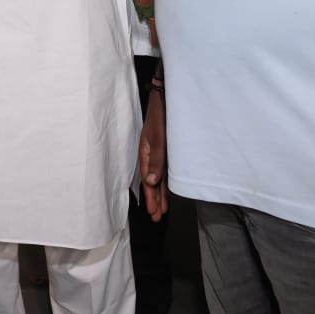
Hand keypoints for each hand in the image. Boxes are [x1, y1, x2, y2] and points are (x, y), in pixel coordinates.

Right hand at [138, 88, 168, 220]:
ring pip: (160, 177)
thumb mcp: (159, 139)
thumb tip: (152, 182)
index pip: (148, 180)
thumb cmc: (160, 115)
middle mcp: (152, 154)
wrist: (167, 96)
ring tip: (163, 208)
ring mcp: (160, 151)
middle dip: (155, 200)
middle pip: (153, 181)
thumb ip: (156, 160)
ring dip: (161, 193)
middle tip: (157, 217)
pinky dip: (166, 180)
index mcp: (145, 153)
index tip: (154, 212)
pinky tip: (168, 187)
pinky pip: (166, 168)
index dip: (151, 197)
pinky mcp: (168, 147)